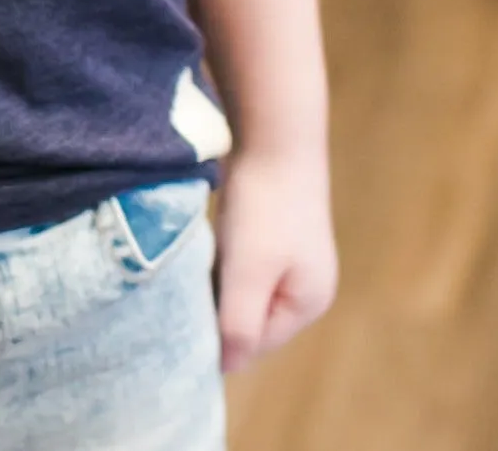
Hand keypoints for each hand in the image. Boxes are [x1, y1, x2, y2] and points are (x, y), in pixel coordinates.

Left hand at [213, 143, 336, 371]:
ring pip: (243, 285)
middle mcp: (306, 282)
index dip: (221, 334)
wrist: (274, 130)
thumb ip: (239, 326)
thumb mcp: (249, 274)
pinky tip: (210, 236)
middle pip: (251, 316)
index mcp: (309, 301)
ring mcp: (292, 252)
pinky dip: (224, 253)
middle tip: (191, 285)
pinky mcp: (275, 226)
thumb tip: (227, 368)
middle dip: (221, 305)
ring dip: (219, 277)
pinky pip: (242, 257)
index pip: (256, 343)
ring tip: (200, 258)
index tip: (188, 315)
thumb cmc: (264, 206)